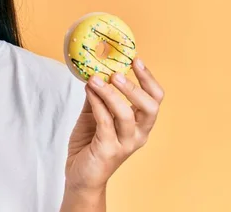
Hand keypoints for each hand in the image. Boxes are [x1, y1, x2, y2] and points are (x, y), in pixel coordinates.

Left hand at [65, 58, 164, 193]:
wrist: (81, 176)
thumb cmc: (90, 144)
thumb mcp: (94, 115)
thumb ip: (98, 96)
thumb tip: (95, 71)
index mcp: (140, 124)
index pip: (155, 99)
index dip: (148, 78)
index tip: (136, 59)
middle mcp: (138, 134)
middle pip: (150, 108)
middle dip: (134, 87)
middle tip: (117, 73)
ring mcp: (124, 144)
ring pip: (126, 115)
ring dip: (111, 94)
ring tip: (96, 79)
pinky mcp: (108, 151)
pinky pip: (105, 124)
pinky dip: (97, 105)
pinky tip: (89, 91)